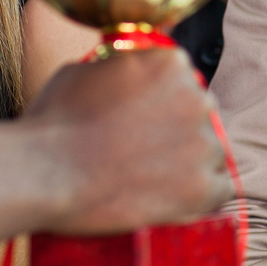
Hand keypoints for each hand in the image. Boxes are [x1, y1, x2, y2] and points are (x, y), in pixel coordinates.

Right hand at [26, 48, 231, 233]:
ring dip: (190, 165)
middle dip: (179, 132)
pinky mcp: (202, 187)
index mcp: (172, 64)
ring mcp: (203, 143)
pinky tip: (176, 201)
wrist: (45, 172)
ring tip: (151, 182)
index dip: (164, 104)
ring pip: (212, 154)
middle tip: (146, 154)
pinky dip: (202, 197)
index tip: (146, 122)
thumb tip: (124, 72)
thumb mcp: (85, 70)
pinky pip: (221, 191)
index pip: (183, 82)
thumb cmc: (54, 121)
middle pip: (201, 115)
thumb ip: (120, 68)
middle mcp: (197, 98)